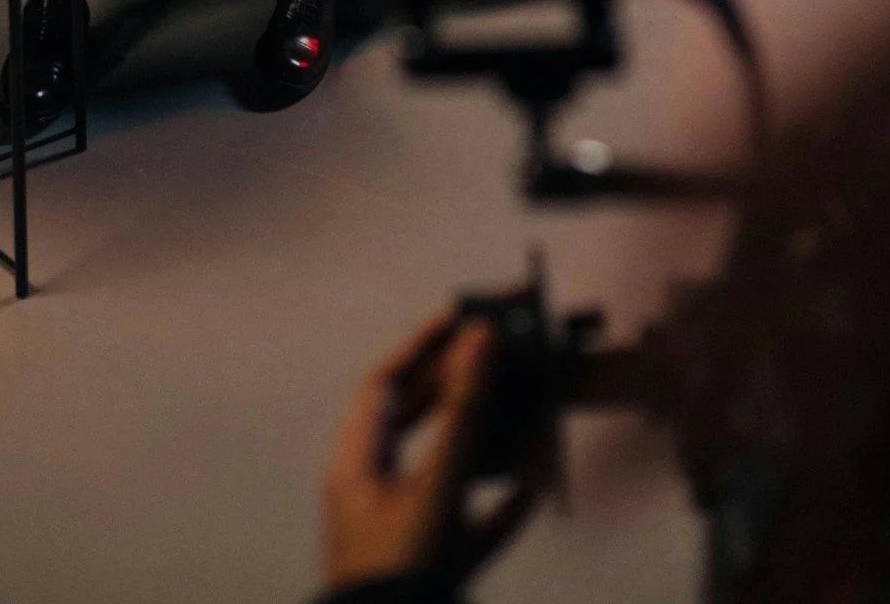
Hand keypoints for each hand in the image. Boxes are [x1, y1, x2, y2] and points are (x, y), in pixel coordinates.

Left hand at [324, 310, 545, 591]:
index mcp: (357, 466)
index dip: (418, 344)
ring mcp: (402, 534)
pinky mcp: (433, 571)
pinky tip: (532, 488)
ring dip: (481, 439)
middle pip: (414, 422)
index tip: (459, 312)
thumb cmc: (396, 579)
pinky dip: (499, 505)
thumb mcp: (433, 490)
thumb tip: (478, 341)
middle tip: (495, 347)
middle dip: (455, 383)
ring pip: (444, 470)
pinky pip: (469, 526)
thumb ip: (461, 415)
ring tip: (518, 405)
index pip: (383, 383)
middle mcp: (374, 494)